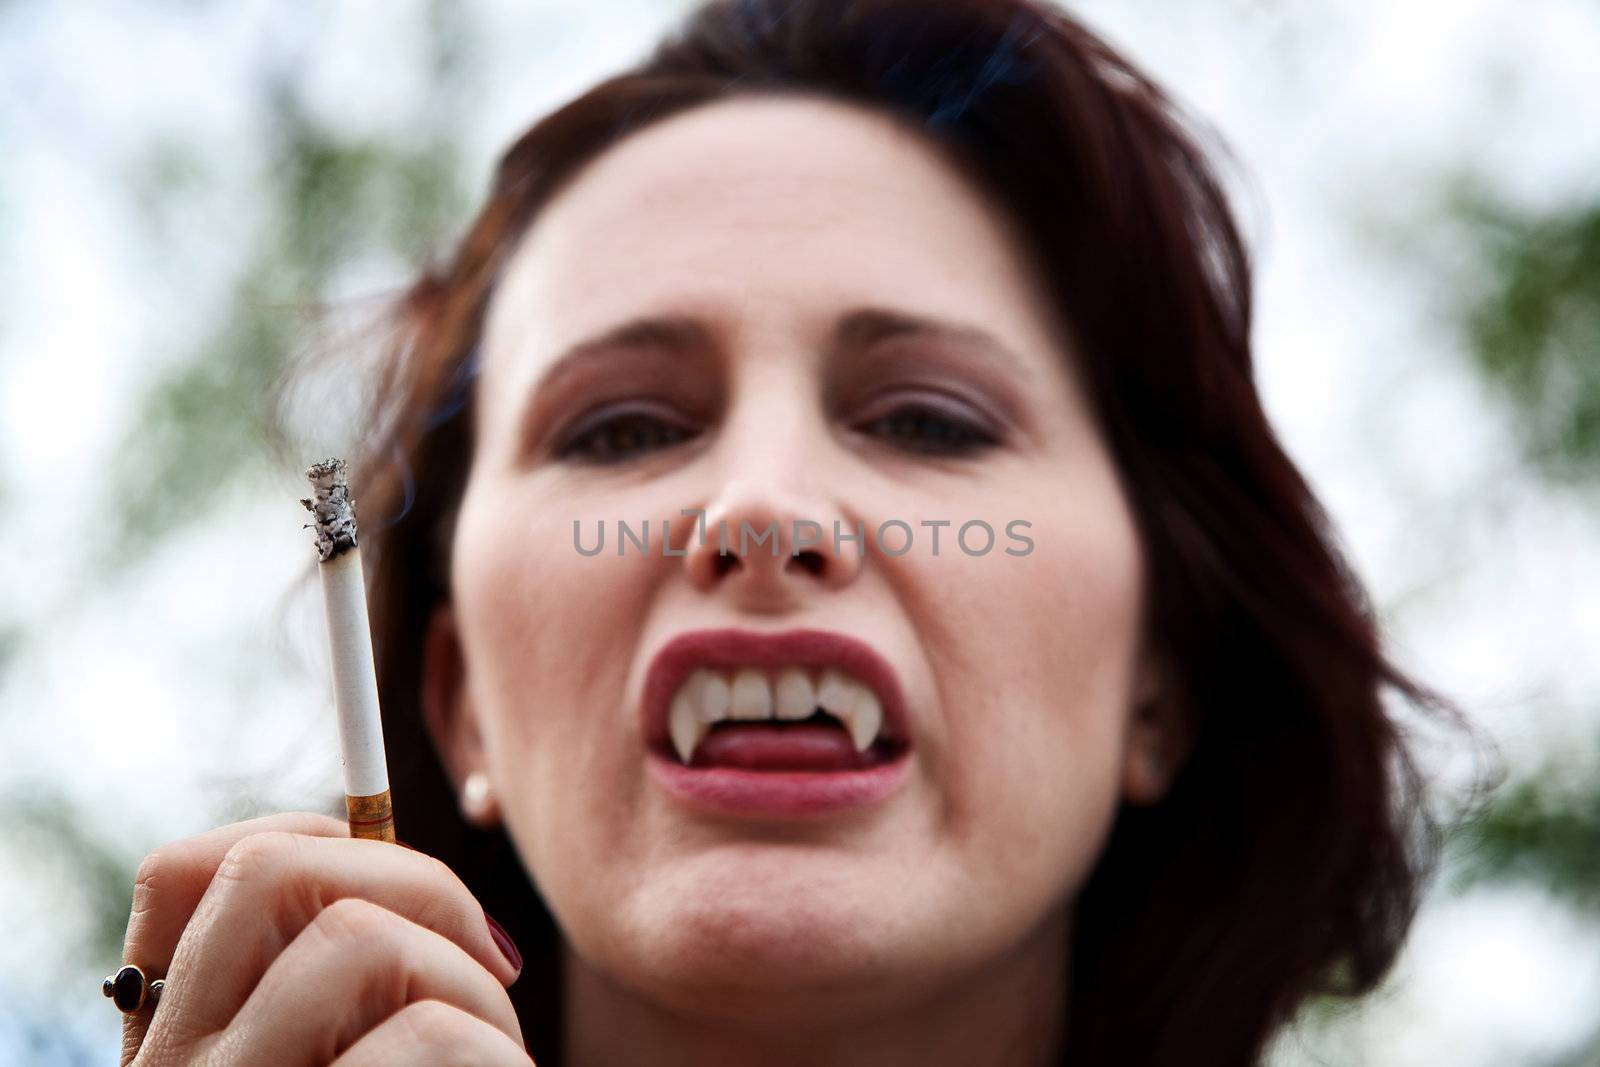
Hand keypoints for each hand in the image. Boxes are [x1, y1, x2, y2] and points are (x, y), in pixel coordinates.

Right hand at [117, 811, 530, 1065]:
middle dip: (417, 880)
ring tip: (505, 1055)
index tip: (410, 883)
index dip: (307, 833)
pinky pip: (430, 1037)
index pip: (179, 873)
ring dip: (473, 983)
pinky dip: (498, 1050)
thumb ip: (342, 990)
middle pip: (268, 870)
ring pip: (362, 941)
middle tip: (496, 960)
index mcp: (171, 1046)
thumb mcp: (328, 1053)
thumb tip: (441, 898)